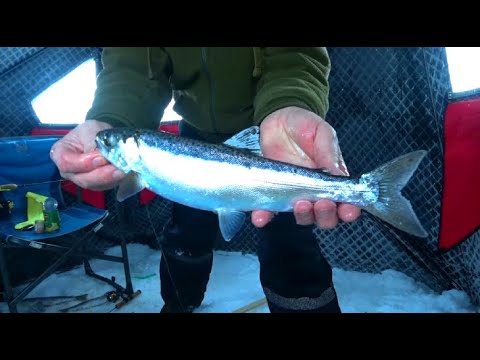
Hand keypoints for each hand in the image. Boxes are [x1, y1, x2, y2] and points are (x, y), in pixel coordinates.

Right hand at [50, 120, 125, 190]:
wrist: (101, 136)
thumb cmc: (91, 131)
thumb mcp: (90, 130)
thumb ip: (92, 141)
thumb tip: (101, 155)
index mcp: (60, 154)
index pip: (68, 164)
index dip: (85, 163)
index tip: (101, 157)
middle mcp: (69, 171)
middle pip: (82, 179)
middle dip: (101, 175)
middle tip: (117, 168)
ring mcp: (83, 179)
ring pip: (95, 185)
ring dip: (110, 179)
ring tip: (123, 170)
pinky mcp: (98, 183)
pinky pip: (105, 185)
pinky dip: (115, 180)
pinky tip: (124, 173)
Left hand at [251, 106, 360, 228]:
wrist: (277, 118)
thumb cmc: (304, 125)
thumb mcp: (321, 133)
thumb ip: (329, 154)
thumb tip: (339, 176)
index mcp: (332, 179)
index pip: (345, 202)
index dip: (348, 210)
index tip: (347, 210)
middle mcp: (315, 191)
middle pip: (325, 216)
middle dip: (326, 215)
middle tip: (322, 204)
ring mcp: (293, 194)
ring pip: (302, 217)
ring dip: (303, 216)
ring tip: (300, 205)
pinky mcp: (272, 193)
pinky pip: (268, 211)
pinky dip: (264, 217)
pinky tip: (260, 218)